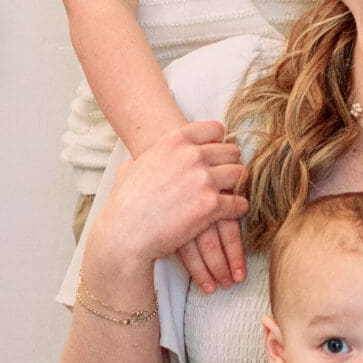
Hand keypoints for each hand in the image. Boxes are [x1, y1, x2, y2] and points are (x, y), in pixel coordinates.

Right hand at [88, 123, 247, 291]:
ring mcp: (204, 179)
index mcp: (174, 141)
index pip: (214, 129)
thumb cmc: (123, 204)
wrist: (125, 233)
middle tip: (227, 176)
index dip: (218, 142)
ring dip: (236, 185)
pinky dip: (238, 208)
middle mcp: (192, 155)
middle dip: (230, 164)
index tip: (218, 153)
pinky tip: (233, 211)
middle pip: (231, 151)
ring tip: (231, 194)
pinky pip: (239, 202)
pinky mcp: (212, 205)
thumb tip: (142, 159)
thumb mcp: (131, 167)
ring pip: (239, 174)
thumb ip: (147, 158)